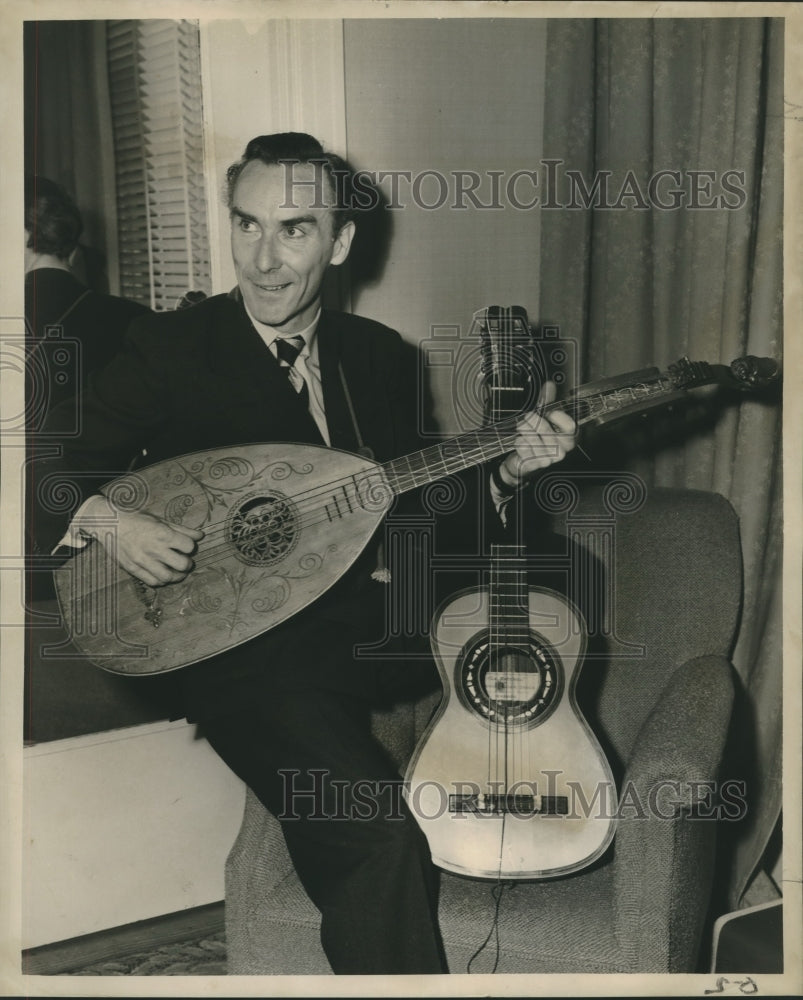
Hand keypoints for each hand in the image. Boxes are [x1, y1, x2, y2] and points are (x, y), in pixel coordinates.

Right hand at [79, 496, 204, 586]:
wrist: (109, 523)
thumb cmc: (137, 519)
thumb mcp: (160, 520)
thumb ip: (181, 529)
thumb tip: (200, 535)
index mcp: (162, 534)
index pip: (188, 546)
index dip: (190, 547)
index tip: (186, 546)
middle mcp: (154, 549)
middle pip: (182, 565)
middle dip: (187, 563)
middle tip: (185, 561)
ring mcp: (143, 561)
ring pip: (168, 577)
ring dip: (177, 576)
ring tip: (177, 571)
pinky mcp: (133, 569)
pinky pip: (152, 582)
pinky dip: (161, 581)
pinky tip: (163, 574)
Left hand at [498, 381, 575, 487]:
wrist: (524, 459)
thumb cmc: (537, 438)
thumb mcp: (543, 418)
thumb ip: (547, 401)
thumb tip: (550, 385)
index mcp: (569, 437)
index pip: (570, 426)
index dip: (558, 417)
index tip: (549, 412)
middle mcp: (562, 450)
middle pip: (548, 432)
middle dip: (534, 421)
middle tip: (528, 417)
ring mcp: (549, 459)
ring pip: (533, 439)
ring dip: (524, 431)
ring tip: (523, 429)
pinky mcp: (535, 464)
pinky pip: (523, 447)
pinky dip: (518, 441)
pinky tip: (521, 442)